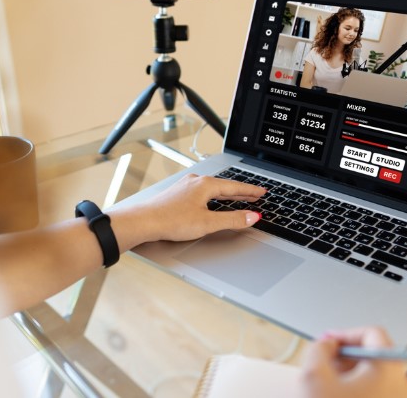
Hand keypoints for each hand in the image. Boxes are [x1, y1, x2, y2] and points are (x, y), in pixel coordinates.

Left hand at [107, 173, 265, 246]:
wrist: (144, 221)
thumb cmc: (171, 221)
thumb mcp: (207, 223)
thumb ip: (232, 220)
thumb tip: (252, 217)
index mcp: (205, 185)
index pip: (235, 187)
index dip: (251, 191)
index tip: (262, 192)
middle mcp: (196, 181)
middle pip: (225, 186)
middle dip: (241, 192)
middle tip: (255, 195)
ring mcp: (186, 186)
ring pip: (213, 189)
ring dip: (227, 194)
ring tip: (238, 198)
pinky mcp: (178, 194)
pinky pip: (203, 192)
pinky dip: (214, 196)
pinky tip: (212, 201)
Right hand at [300, 327, 406, 397]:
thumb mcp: (312, 378)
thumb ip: (318, 349)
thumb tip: (326, 343)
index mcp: (390, 369)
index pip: (372, 334)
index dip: (345, 334)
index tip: (328, 342)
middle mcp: (406, 385)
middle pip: (376, 356)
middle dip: (347, 358)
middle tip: (325, 367)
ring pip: (379, 377)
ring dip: (353, 377)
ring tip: (331, 388)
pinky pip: (384, 393)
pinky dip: (363, 391)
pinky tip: (342, 397)